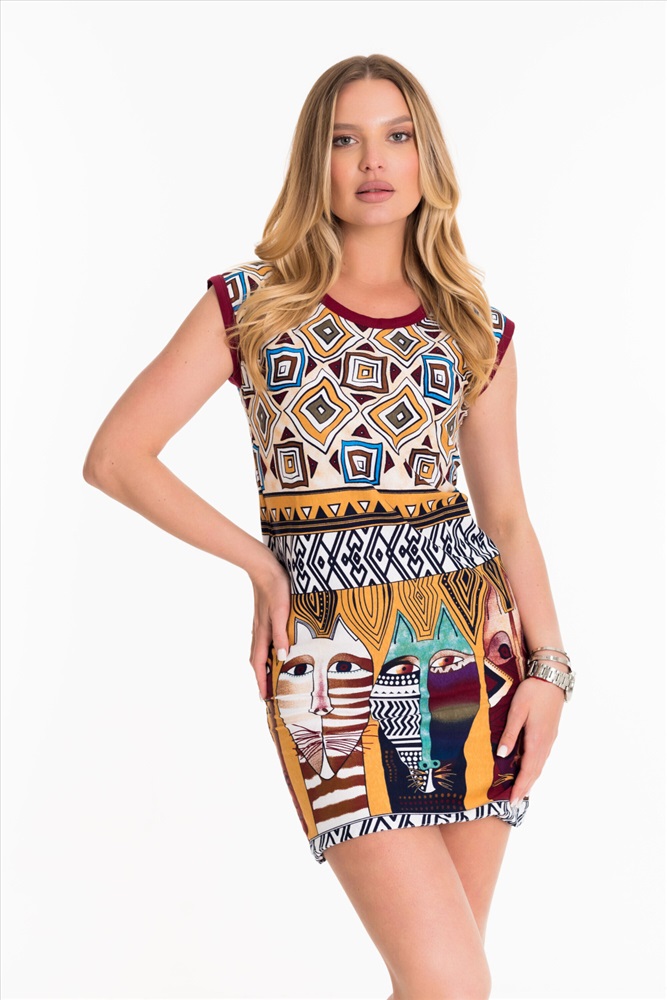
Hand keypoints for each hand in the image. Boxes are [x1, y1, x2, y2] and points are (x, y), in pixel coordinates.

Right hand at [248, 554, 290, 698]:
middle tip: (268, 694)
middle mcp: (259, 631)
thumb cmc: (275, 587)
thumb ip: (281, 634)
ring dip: (263, 666)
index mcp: (262, 632)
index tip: (264, 699)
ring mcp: (260, 624)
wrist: (264, 567)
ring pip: (260, 651)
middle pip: (257, 661)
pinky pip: (263, 641)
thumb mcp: (281, 611)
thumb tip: (282, 657)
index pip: (259, 664)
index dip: (261, 682)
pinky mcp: (264, 617)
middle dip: (261, 678)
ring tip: (271, 678)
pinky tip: (275, 651)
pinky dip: (267, 652)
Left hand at [496, 675, 565, 806]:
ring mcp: (549, 738)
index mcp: (536, 739)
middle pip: (535, 771)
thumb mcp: (517, 710)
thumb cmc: (532, 692)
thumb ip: (510, 733)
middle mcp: (545, 743)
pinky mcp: (550, 733)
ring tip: (521, 791)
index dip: (520, 787)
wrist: (552, 677)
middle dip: (525, 788)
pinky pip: (541, 756)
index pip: (527, 770)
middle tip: (515, 803)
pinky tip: (529, 769)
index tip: (513, 801)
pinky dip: (534, 768)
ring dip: (530, 779)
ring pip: (539, 764)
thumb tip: (502, 755)